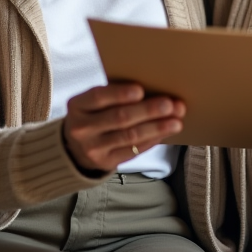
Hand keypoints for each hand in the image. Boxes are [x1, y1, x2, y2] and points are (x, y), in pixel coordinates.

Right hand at [62, 82, 185, 172]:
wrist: (75, 148)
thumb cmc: (93, 116)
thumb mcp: (92, 103)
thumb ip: (113, 95)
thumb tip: (152, 89)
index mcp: (78, 106)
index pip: (98, 97)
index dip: (120, 93)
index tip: (141, 90)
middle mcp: (82, 128)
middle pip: (119, 118)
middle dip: (148, 110)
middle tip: (170, 104)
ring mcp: (93, 148)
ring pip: (130, 136)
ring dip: (156, 127)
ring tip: (176, 121)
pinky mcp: (106, 162)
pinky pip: (133, 150)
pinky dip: (152, 140)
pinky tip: (165, 132)